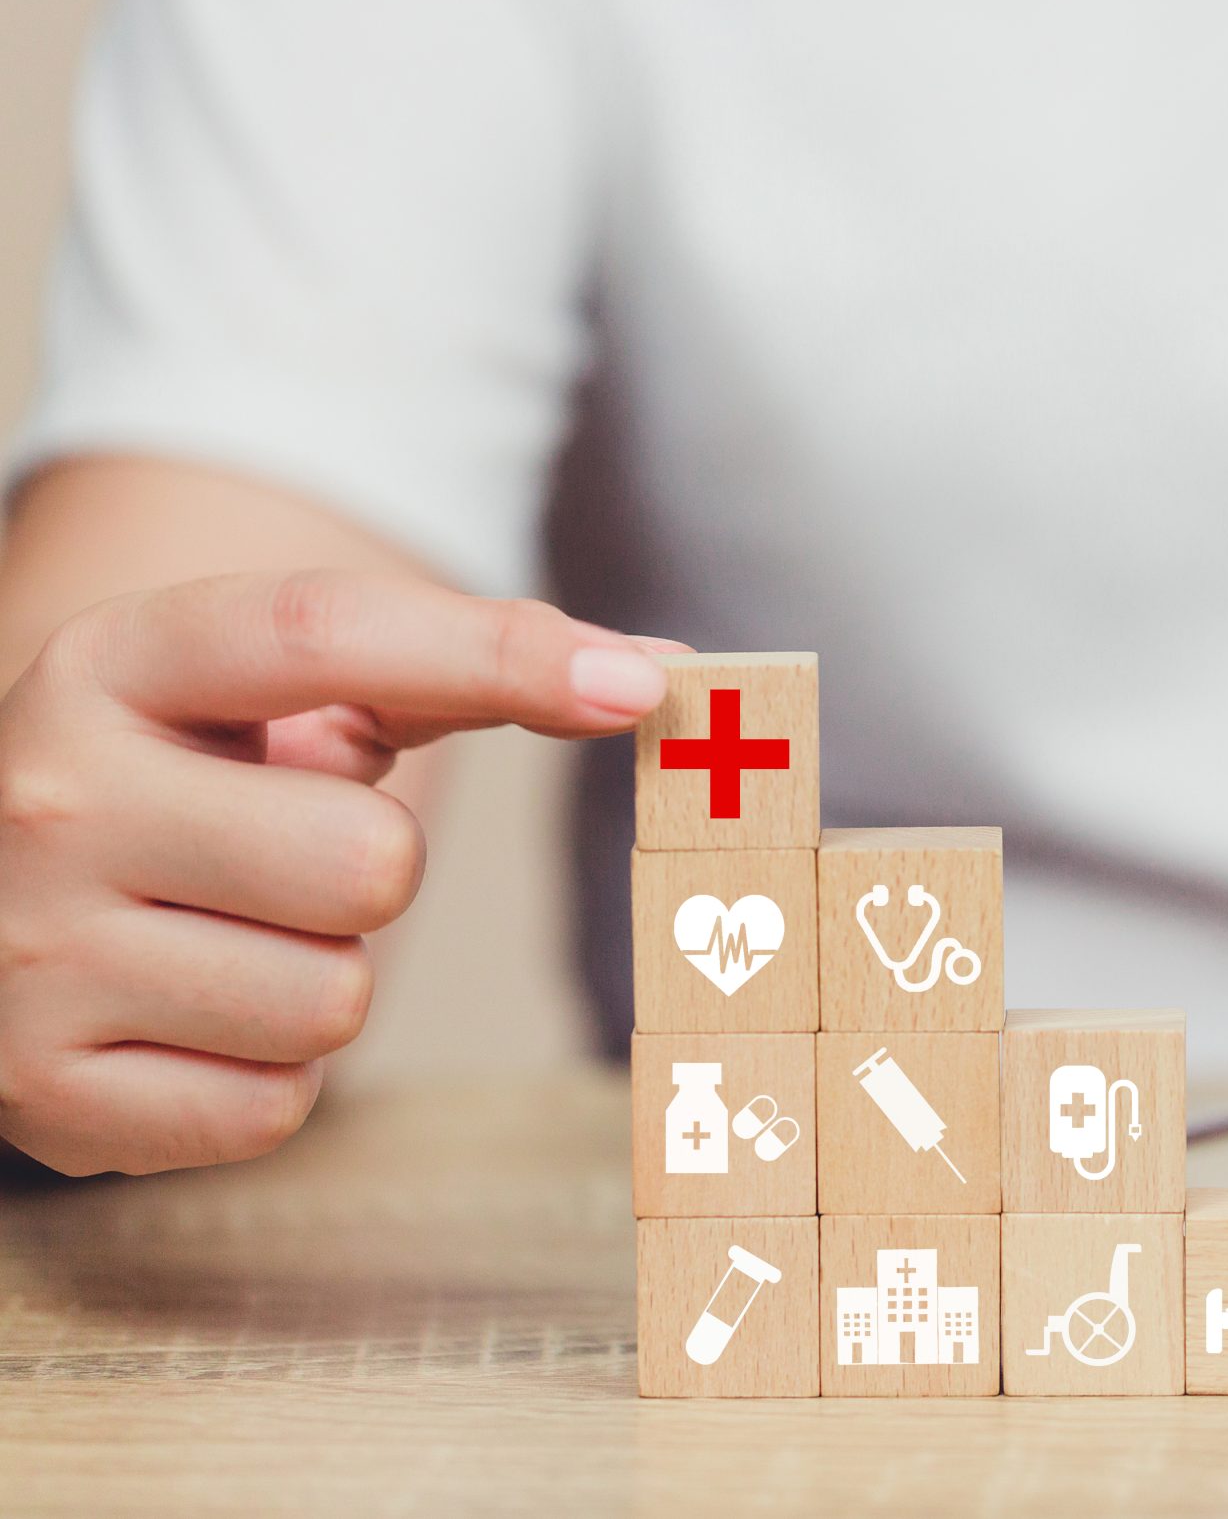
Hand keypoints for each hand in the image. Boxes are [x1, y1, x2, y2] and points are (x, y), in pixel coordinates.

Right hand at [0, 570, 674, 1175]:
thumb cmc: (179, 787)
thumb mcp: (264, 699)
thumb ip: (446, 667)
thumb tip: (654, 670)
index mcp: (114, 663)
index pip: (327, 630)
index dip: (501, 652)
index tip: (639, 684)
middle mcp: (53, 797)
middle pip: (371, 860)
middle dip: (370, 872)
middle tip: (281, 862)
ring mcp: (32, 953)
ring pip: (335, 1000)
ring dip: (320, 977)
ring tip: (222, 940)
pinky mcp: (43, 1094)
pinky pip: (277, 1108)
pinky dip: (264, 1077)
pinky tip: (188, 1021)